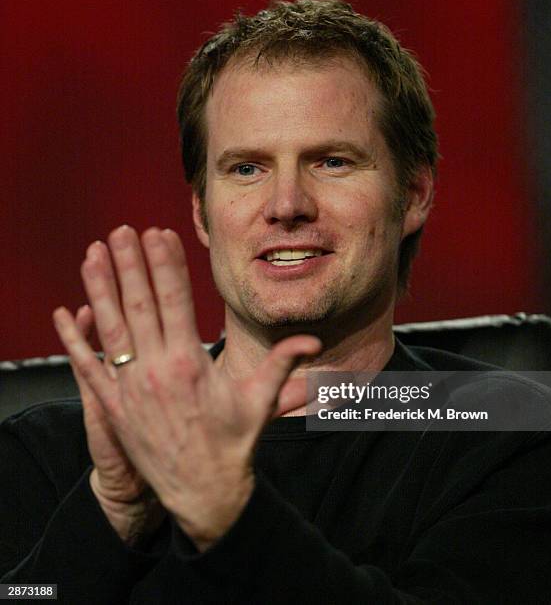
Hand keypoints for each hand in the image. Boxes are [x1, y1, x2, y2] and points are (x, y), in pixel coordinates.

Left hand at [53, 225, 320, 550]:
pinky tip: (63, 314)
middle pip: (139, 303)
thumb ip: (282, 364)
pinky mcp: (113, 406)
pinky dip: (74, 338)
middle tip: (122, 230)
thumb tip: (312, 342)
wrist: (203, 493)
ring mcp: (130, 387)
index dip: (165, 264)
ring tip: (94, 253)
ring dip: (100, 287)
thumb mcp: (260, 401)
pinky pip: (88, 366)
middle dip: (130, 262)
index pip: (175, 300)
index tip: (158, 235)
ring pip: (111, 326)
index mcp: (191, 363)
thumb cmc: (233, 445)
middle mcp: (156, 370)